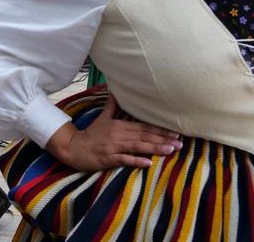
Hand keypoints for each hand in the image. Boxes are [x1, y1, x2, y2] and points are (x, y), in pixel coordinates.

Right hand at [45, 94, 182, 171]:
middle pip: (144, 136)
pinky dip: (136, 160)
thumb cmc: (90, 134)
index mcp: (119, 125)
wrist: (73, 146)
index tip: (175, 133)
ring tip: (170, 150)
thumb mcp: (102, 118)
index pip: (143, 127)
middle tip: (180, 143)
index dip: (160, 130)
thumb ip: (111, 106)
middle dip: (163, 139)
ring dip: (154, 148)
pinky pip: (124, 159)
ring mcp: (114, 146)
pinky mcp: (108, 157)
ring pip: (138, 146)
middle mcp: (119, 134)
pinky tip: (148, 163)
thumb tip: (114, 91)